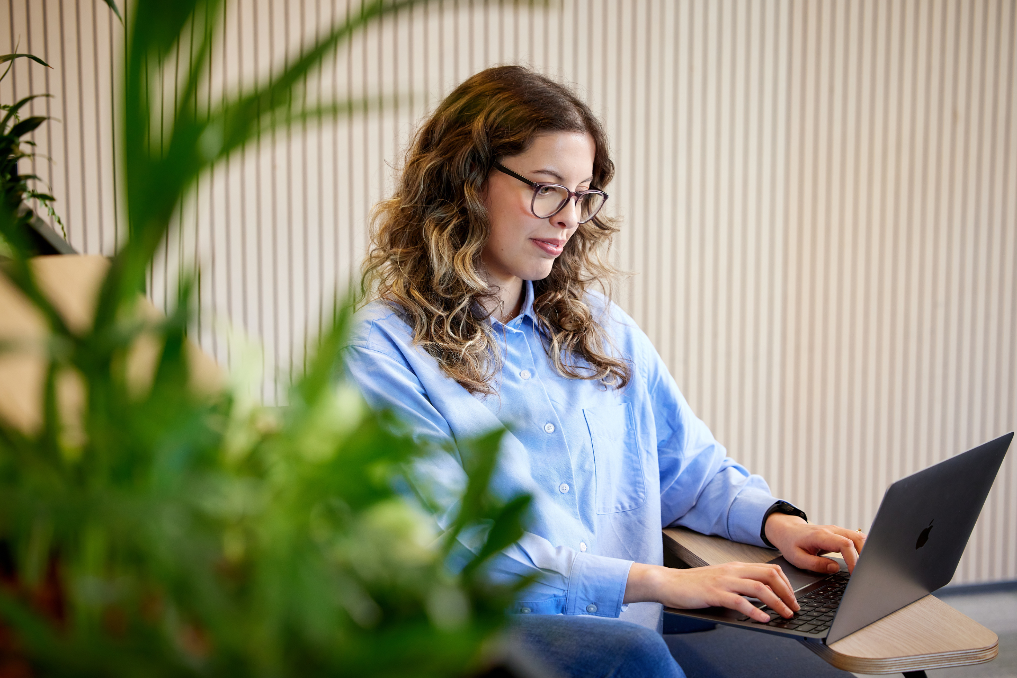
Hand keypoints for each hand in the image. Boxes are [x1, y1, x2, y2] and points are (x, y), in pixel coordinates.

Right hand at [624, 561, 798, 622]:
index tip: (792, 598)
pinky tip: (763, 619)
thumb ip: (738, 583)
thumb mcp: (720, 578)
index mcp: (736, 567)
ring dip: (777, 603)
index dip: (786, 584)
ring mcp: (724, 581)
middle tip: (794, 608)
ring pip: (759, 588)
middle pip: (770, 576)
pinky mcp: (714, 593)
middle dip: (787, 593)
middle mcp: (733, 571)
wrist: (668, 582)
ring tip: (785, 615)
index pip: (770, 569)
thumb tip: (761, 595)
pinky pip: (740, 601)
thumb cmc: (692, 584)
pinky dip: (755, 611)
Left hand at [764, 513, 866, 572]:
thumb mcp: (797, 558)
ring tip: (866, 567)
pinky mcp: (840, 533)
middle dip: (864, 556)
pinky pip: (857, 538)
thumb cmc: (791, 544)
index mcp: (820, 536)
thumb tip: (835, 568)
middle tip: (864, 572)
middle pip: (857, 538)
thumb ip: (816, 564)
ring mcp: (837, 530)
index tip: (855, 573)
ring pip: (860, 537)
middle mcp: (832, 530)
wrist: (788, 530)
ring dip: (866, 551)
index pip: (844, 544)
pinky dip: (863, 547)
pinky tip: (865, 559)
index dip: (853, 559)